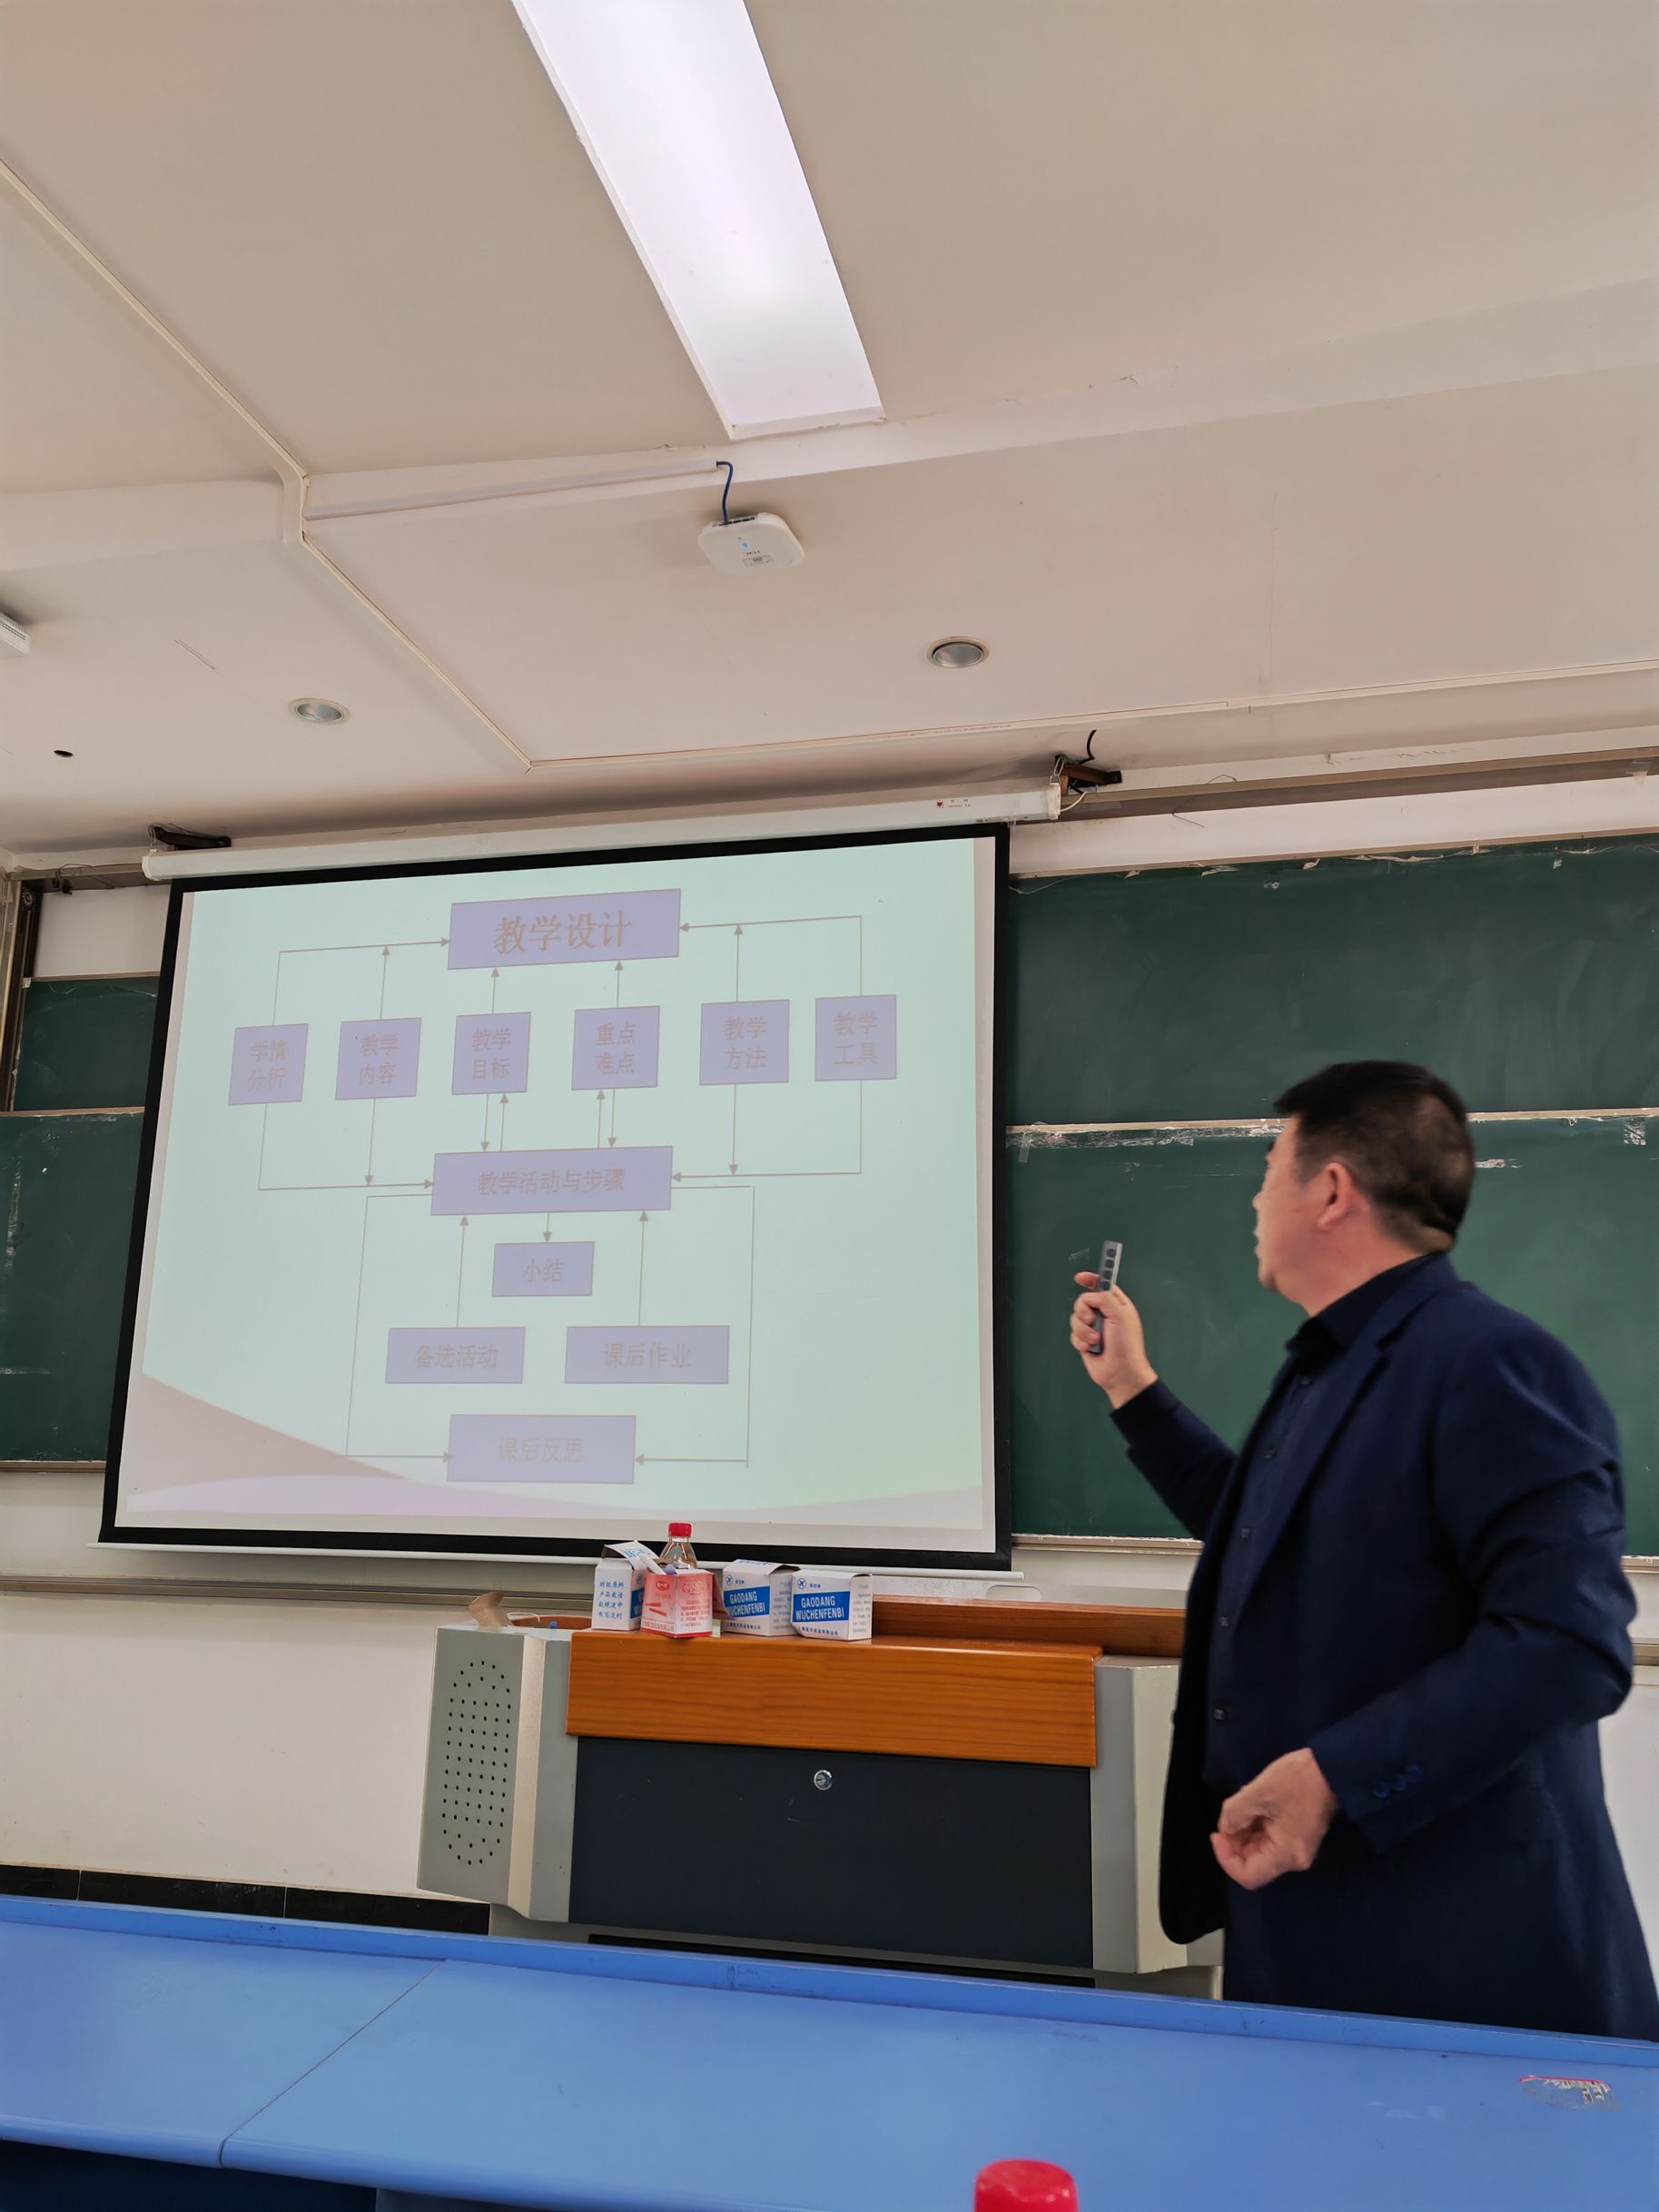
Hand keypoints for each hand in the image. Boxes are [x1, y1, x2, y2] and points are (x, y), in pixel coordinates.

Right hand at [1069, 1276, 1157, 1407]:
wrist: (1120, 1372)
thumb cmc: (1125, 1343)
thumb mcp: (1120, 1314)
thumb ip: (1104, 1298)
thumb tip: (1089, 1297)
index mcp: (1116, 1304)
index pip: (1101, 1286)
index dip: (1090, 1280)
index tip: (1079, 1278)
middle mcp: (1104, 1314)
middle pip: (1082, 1301)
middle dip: (1084, 1311)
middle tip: (1092, 1319)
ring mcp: (1093, 1328)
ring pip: (1075, 1319)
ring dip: (1084, 1330)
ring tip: (1095, 1341)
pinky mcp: (1084, 1341)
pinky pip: (1073, 1334)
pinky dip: (1081, 1341)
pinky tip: (1091, 1349)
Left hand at [1212, 1749, 1337, 1889]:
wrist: (1332, 1767)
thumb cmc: (1296, 1781)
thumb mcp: (1257, 1793)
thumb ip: (1234, 1813)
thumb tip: (1224, 1828)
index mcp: (1285, 1855)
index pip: (1248, 1876)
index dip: (1226, 1859)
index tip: (1217, 1834)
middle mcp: (1293, 1859)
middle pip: (1253, 1863)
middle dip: (1234, 1842)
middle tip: (1226, 1816)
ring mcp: (1297, 1848)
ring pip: (1260, 1850)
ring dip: (1244, 1832)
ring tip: (1240, 1806)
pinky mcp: (1298, 1835)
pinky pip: (1270, 1839)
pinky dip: (1256, 1826)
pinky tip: (1252, 1805)